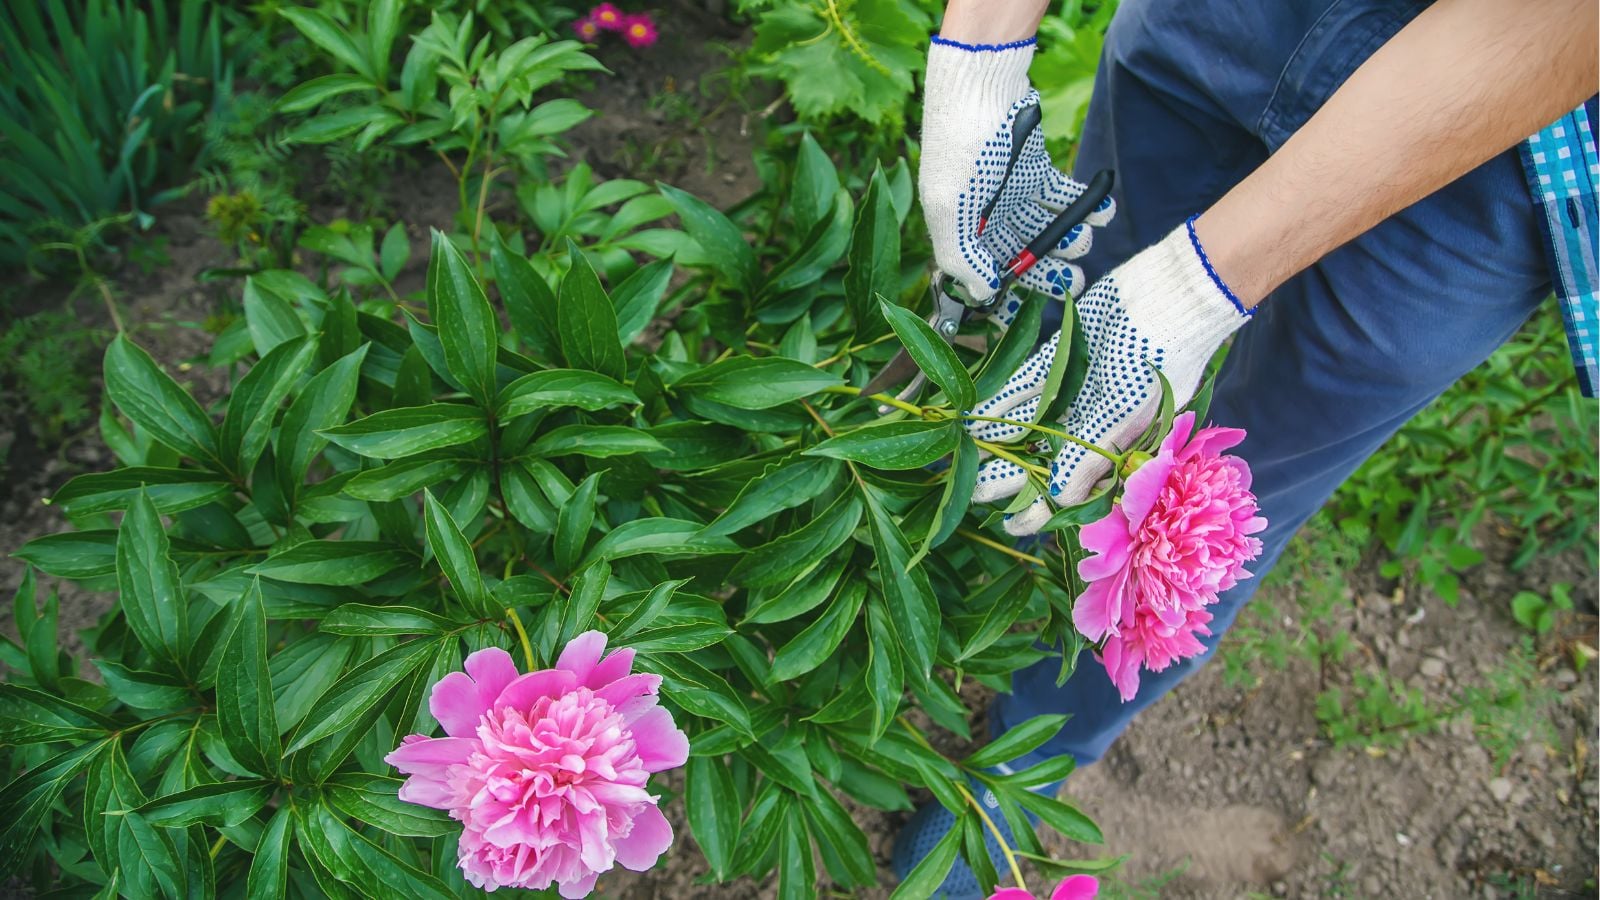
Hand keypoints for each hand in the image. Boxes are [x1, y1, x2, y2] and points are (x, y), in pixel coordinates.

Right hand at [919, 37, 1113, 327]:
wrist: (984, 83)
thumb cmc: (961, 146)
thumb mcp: (951, 208)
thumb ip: (961, 256)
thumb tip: (981, 293)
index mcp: (958, 229)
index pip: (981, 275)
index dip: (1005, 296)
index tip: (1030, 312)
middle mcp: (985, 216)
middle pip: (1020, 255)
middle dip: (1049, 272)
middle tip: (1076, 283)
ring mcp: (1011, 191)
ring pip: (1045, 228)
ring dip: (1069, 239)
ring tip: (1085, 240)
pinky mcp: (1036, 168)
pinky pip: (1064, 195)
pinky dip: (1086, 205)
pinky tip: (1102, 212)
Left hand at [965, 218, 1253, 534]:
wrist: (1169, 292)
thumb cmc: (1160, 358)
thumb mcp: (1126, 412)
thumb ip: (1089, 454)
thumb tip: (1060, 498)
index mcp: (1115, 444)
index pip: (1073, 487)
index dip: (1042, 508)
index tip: (1013, 525)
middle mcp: (1091, 421)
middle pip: (1042, 457)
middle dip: (1008, 477)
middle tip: (970, 492)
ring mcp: (1074, 390)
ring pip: (1028, 424)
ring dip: (997, 440)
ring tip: (962, 457)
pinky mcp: (1061, 358)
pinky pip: (1025, 385)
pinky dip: (1002, 401)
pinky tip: (976, 416)